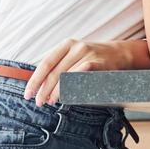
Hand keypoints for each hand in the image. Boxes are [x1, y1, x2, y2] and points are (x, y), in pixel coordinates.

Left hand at [23, 38, 144, 105]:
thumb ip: (61, 68)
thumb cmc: (95, 59)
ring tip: (50, 102)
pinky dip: (72, 87)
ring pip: (66, 75)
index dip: (35, 79)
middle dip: (44, 89)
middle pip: (54, 71)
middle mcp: (76, 47)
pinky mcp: (98, 63)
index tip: (28, 93)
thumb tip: (41, 87)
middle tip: (39, 102)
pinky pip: (81, 76)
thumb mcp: (76, 57)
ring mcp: (88, 54)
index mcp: (66, 45)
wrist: (121, 53)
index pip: (46, 63)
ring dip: (56, 91)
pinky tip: (66, 96)